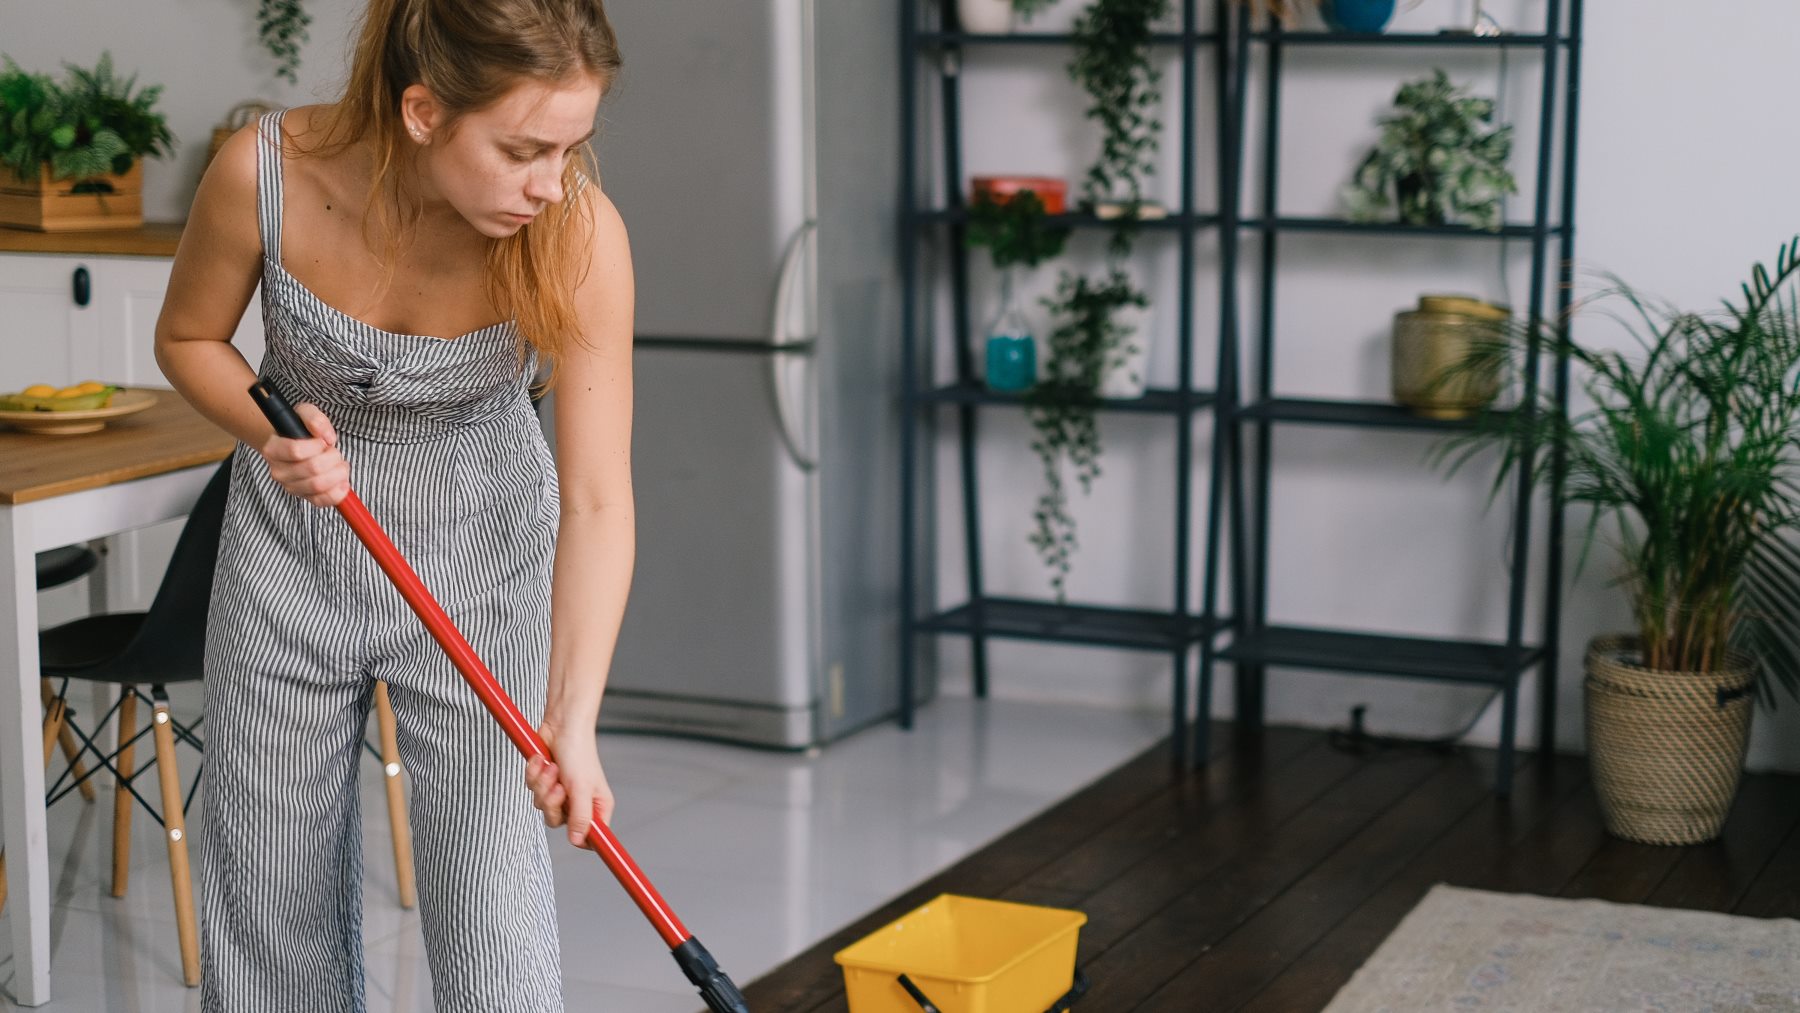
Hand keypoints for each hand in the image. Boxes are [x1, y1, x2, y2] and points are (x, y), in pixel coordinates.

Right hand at [258, 402, 349, 506]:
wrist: (294, 445)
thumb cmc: (300, 429)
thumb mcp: (305, 413)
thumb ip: (315, 419)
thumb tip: (326, 437)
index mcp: (273, 449)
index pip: (296, 450)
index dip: (317, 445)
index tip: (322, 441)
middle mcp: (278, 471)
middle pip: (312, 469)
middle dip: (332, 457)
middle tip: (334, 451)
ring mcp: (291, 487)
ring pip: (319, 485)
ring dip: (338, 473)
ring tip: (339, 464)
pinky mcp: (304, 498)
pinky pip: (322, 501)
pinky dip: (338, 492)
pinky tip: (342, 480)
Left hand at [525, 718, 613, 850]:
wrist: (562, 725)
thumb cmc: (579, 752)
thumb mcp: (581, 787)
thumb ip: (580, 816)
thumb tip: (577, 841)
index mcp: (596, 806)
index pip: (591, 837)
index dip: (581, 840)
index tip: (573, 835)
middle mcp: (579, 802)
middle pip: (558, 822)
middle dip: (552, 802)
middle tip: (558, 786)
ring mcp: (561, 792)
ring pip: (541, 806)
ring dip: (542, 785)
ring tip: (551, 767)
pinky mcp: (545, 782)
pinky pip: (532, 790)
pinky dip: (534, 775)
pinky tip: (542, 761)